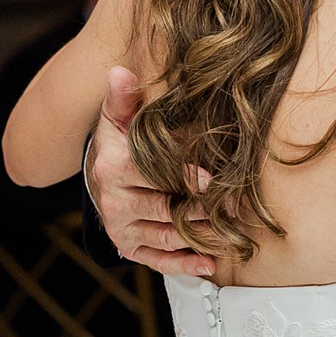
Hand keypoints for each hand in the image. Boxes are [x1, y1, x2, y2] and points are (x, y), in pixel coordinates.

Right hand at [88, 67, 214, 277]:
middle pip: (164, 210)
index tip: (212, 179)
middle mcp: (114, 203)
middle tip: (235, 209)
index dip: (183, 177)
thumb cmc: (118, 143)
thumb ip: (123, 97)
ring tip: (230, 236)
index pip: (151, 175)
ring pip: (164, 237)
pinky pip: (156, 260)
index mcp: (113, 169)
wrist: (99, 176)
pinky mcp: (128, 247)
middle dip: (201, 211)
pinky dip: (182, 265)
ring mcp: (121, 228)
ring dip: (198, 238)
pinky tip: (208, 264)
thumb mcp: (117, 117)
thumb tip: (121, 71)